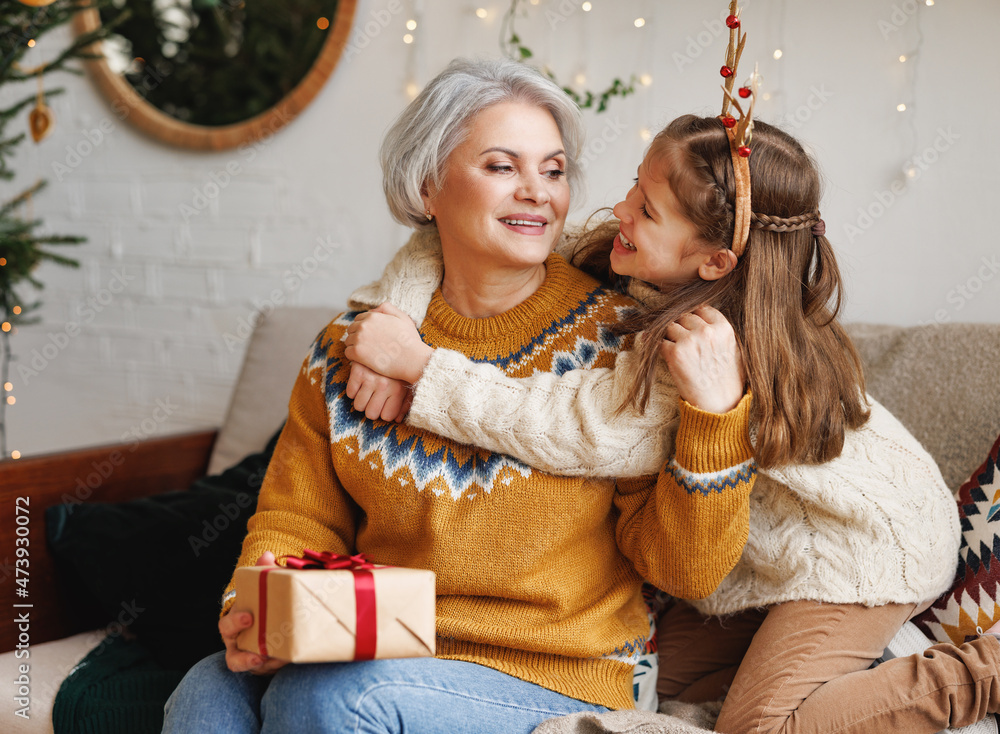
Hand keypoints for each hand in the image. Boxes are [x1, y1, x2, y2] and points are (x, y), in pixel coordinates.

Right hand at [220, 552, 288, 674]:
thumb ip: (264, 573)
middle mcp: (238, 645)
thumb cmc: (264, 603)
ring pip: (254, 670)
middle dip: (246, 659)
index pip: (226, 626)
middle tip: (262, 655)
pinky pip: (268, 672)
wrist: (271, 618)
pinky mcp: (264, 668)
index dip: (235, 623)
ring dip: (267, 666)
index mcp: (234, 624)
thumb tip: (267, 555)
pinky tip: (291, 660)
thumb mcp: (263, 588)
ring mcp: (250, 659)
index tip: (249, 617)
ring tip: (282, 659)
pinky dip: (278, 667)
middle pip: (234, 658)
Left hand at [344, 303, 433, 383]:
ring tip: (368, 353)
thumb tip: (372, 310)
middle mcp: (363, 325)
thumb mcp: (402, 317)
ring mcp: (359, 339)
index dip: (364, 328)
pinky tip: (365, 360)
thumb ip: (387, 308)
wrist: (412, 359)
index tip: (371, 337)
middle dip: (358, 336)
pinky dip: (354, 357)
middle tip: (369, 346)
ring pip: (348, 341)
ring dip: (355, 346)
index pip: (359, 319)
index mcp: (373, 316)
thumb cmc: (409, 340)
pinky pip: (347, 353)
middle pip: (351, 329)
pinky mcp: (357, 352)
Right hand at [345, 362, 412, 421]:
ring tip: (367, 393)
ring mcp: (369, 379)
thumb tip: (397, 420)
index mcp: (398, 390)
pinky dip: (354, 391)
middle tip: (374, 401)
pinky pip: (350, 393)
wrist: (389, 341)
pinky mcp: (357, 371)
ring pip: (358, 405)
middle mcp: (384, 386)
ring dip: (362, 402)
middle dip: (372, 410)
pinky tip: (360, 384)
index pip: (387, 416)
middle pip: (371, 414)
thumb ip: (405, 403)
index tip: (385, 406)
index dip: (385, 413)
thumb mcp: (408, 383)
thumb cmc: (400, 367)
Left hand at [659, 305, 744, 413]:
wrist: (719, 405)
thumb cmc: (727, 380)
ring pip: (669, 326)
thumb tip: (701, 315)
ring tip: (676, 351)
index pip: (701, 308)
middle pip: (683, 316)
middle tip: (681, 342)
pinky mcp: (674, 353)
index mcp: (723, 328)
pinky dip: (659, 347)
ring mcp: (689, 341)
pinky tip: (665, 355)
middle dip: (680, 327)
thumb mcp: (734, 349)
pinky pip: (659, 342)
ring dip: (669, 336)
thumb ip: (719, 331)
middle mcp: (706, 331)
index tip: (690, 326)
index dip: (693, 317)